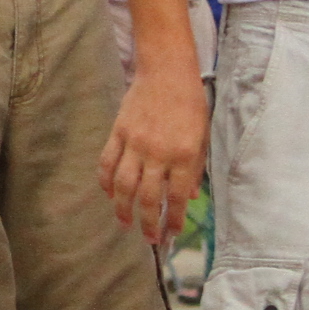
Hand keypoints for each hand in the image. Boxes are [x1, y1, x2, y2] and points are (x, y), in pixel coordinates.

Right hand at [98, 69, 207, 244]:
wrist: (166, 70)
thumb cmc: (190, 103)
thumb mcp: (202, 136)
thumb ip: (194, 168)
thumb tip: (188, 198)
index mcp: (184, 154)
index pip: (177, 196)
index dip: (173, 219)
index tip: (172, 233)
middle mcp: (158, 152)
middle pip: (148, 197)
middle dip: (148, 223)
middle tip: (150, 239)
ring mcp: (135, 142)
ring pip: (124, 185)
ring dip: (123, 209)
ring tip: (125, 224)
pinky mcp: (118, 132)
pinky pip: (108, 163)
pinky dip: (106, 182)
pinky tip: (110, 195)